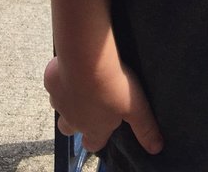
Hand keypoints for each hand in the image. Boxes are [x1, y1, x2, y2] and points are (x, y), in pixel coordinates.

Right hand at [44, 52, 163, 155]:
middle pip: (68, 129)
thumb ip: (145, 128)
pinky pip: (53, 82)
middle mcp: (72, 119)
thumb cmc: (113, 86)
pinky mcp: (51, 81)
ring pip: (59, 106)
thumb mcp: (136, 108)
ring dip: (68, 98)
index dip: (97, 138)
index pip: (92, 143)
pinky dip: (61, 76)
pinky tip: (72, 64)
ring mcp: (59, 101)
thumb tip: (156, 147)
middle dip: (76, 121)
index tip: (105, 128)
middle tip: (89, 103)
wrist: (87, 60)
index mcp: (93, 128)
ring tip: (81, 81)